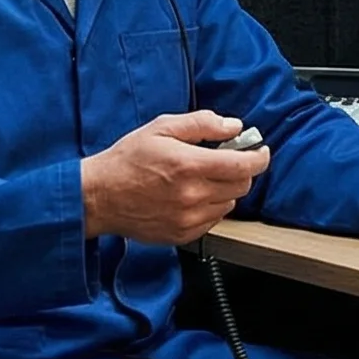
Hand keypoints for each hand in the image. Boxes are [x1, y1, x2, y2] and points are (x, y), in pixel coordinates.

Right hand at [81, 110, 269, 245]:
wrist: (98, 196)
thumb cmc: (127, 161)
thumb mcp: (162, 128)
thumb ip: (202, 124)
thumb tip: (233, 125)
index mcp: (190, 166)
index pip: (244, 166)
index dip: (259, 157)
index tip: (260, 151)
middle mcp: (193, 196)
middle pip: (241, 186)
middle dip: (240, 170)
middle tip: (226, 160)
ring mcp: (188, 219)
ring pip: (229, 204)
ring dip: (225, 189)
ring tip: (202, 178)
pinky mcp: (182, 235)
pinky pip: (213, 220)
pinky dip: (211, 207)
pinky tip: (192, 196)